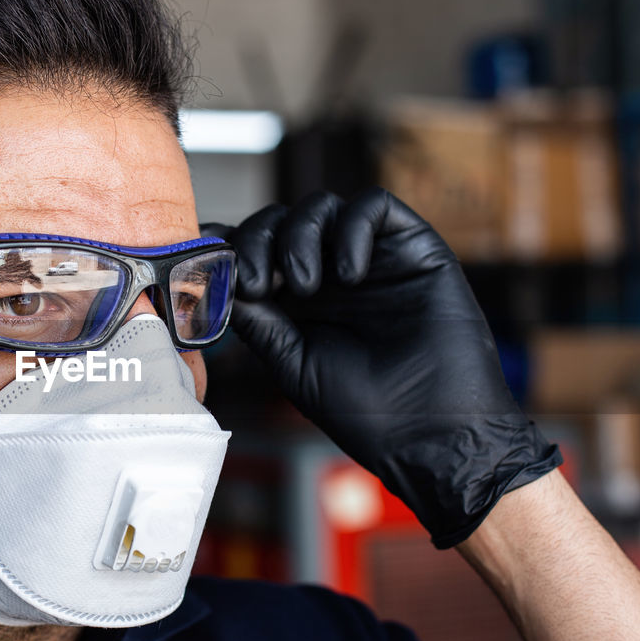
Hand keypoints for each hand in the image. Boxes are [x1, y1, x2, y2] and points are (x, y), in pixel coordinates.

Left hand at [205, 188, 558, 546]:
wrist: (435, 433)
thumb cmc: (368, 412)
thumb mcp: (294, 364)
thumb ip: (259, 320)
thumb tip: (218, 280)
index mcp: (297, 302)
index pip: (255, 251)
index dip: (227, 245)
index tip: (205, 258)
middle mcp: (330, 273)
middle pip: (280, 222)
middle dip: (257, 241)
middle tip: (256, 282)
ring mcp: (371, 257)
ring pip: (321, 207)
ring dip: (298, 235)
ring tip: (305, 287)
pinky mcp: (413, 246)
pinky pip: (375, 207)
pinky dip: (351, 228)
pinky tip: (348, 274)